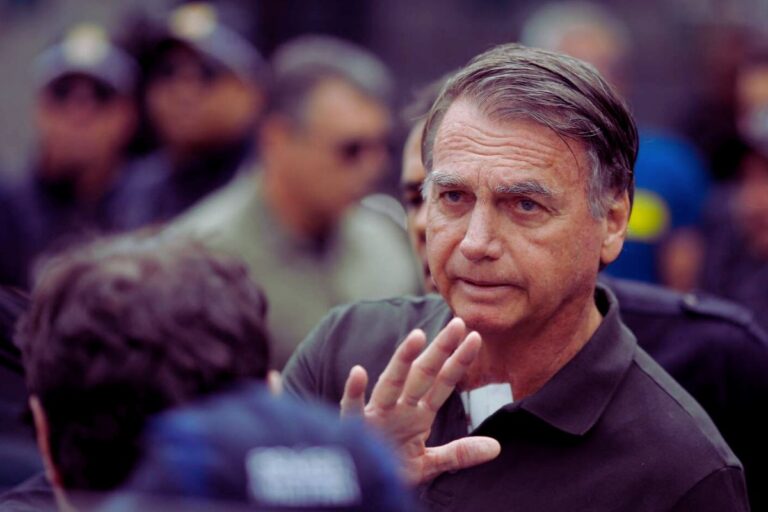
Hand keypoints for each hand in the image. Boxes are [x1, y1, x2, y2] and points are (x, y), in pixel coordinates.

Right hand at [340, 317, 500, 483]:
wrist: (364, 490)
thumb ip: (459, 454)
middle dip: (440, 350)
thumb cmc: (392, 470)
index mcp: (417, 414)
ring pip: (391, 383)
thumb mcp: (430, 463)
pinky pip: (353, 408)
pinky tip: (359, 373)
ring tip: (418, 337)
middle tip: (457, 323)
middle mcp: (398, 408)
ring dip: (402, 360)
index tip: (475, 337)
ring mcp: (377, 416)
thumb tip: (496, 448)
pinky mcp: (355, 429)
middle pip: (421, 375)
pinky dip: (354, 391)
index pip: (442, 383)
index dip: (458, 362)